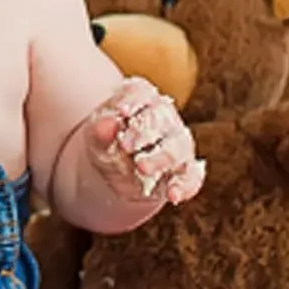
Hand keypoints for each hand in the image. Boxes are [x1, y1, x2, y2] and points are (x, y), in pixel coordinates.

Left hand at [84, 77, 204, 205]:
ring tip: (142, 167)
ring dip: (161, 158)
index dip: (133, 100)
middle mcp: (165, 118)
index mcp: (142, 100)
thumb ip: (101, 130)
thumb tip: (108, 123)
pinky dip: (185, 185)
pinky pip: (191, 177)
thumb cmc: (107, 142)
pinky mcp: (184, 170)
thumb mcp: (97, 136)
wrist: (114, 169)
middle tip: (126, 145)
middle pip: (160, 119)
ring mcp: (177, 144)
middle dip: (143, 132)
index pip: (141, 93)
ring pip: (177, 147)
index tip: (121, 111)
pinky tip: (174, 195)